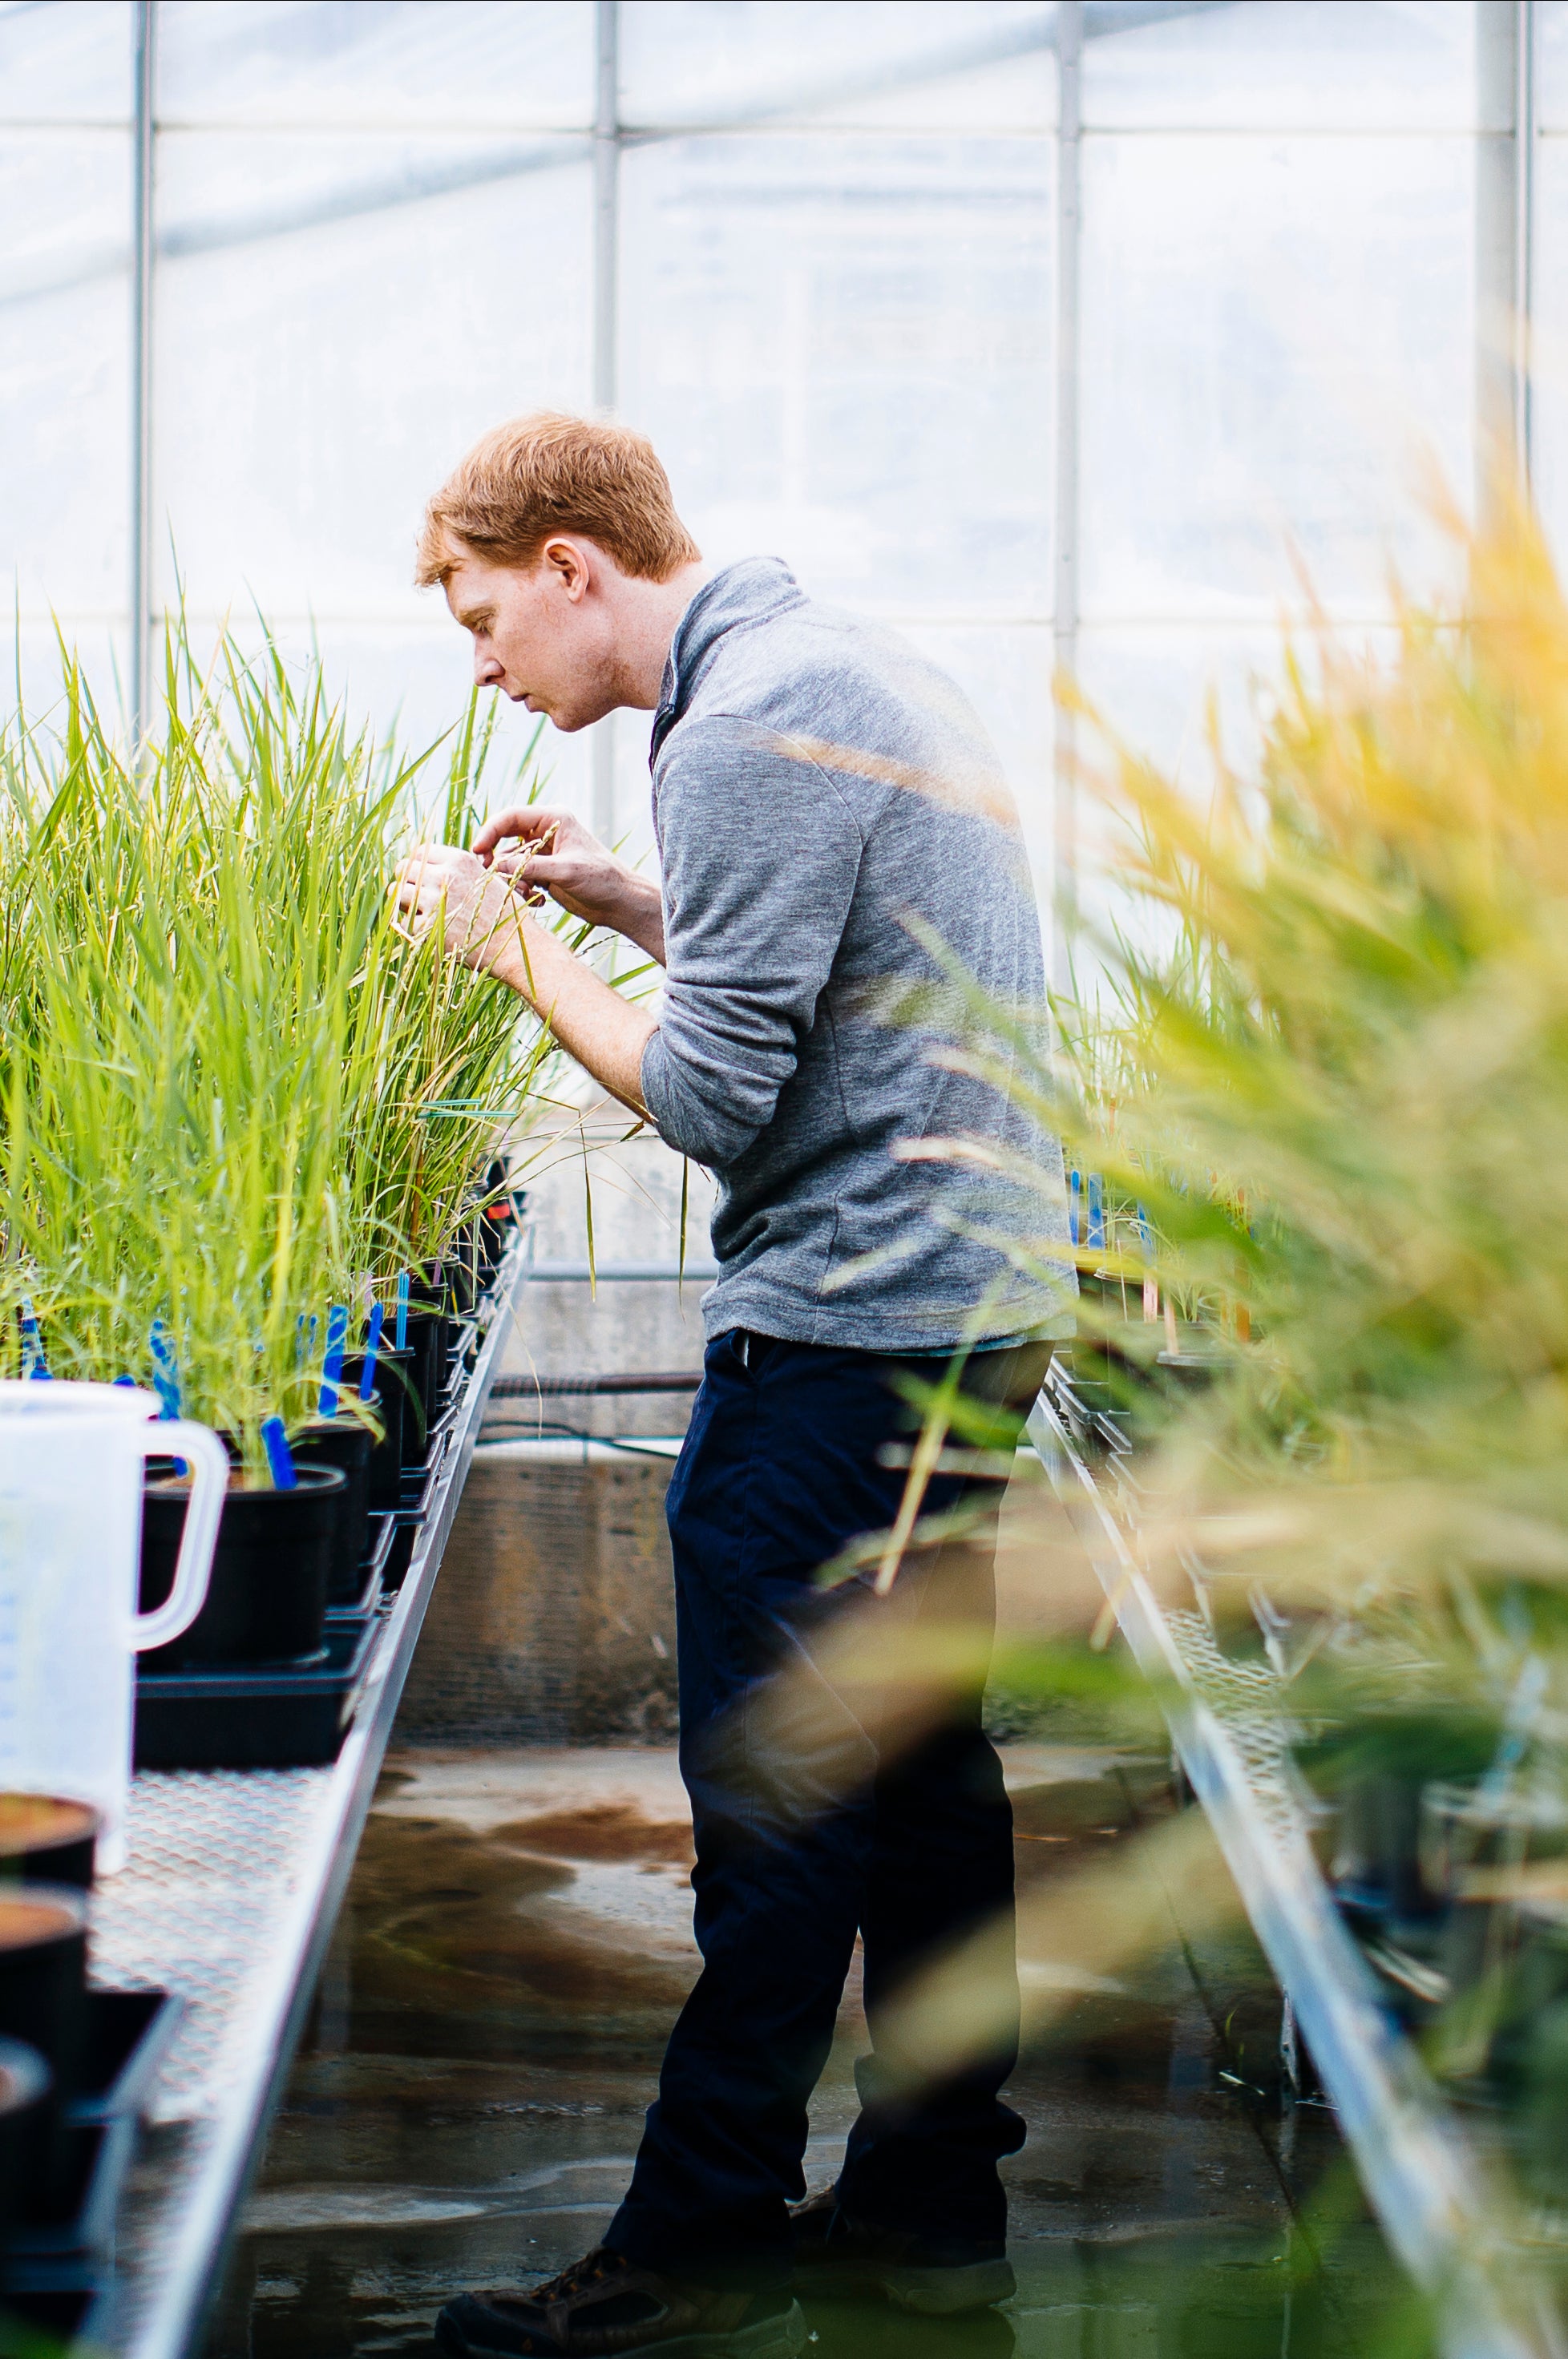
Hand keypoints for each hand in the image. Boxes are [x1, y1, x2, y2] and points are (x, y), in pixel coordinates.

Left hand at [391, 843, 530, 974]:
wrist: (515, 946)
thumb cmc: (505, 914)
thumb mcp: (488, 879)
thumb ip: (459, 871)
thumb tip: (432, 869)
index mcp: (459, 860)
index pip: (420, 852)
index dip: (417, 864)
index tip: (421, 876)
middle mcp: (444, 876)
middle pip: (403, 869)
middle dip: (407, 881)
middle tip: (416, 896)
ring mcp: (434, 902)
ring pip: (398, 893)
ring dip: (405, 903)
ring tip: (419, 912)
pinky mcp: (428, 929)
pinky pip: (404, 922)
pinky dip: (411, 927)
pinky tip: (427, 931)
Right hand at [473, 806, 665, 964]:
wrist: (619, 903)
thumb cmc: (602, 879)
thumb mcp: (566, 871)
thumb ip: (530, 867)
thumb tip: (495, 867)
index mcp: (553, 819)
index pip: (511, 817)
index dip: (490, 831)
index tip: (477, 851)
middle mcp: (545, 832)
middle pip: (505, 839)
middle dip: (496, 859)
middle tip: (489, 876)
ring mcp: (543, 854)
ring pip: (509, 862)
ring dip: (511, 879)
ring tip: (527, 893)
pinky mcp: (542, 873)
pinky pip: (518, 877)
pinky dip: (521, 889)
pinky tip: (538, 901)